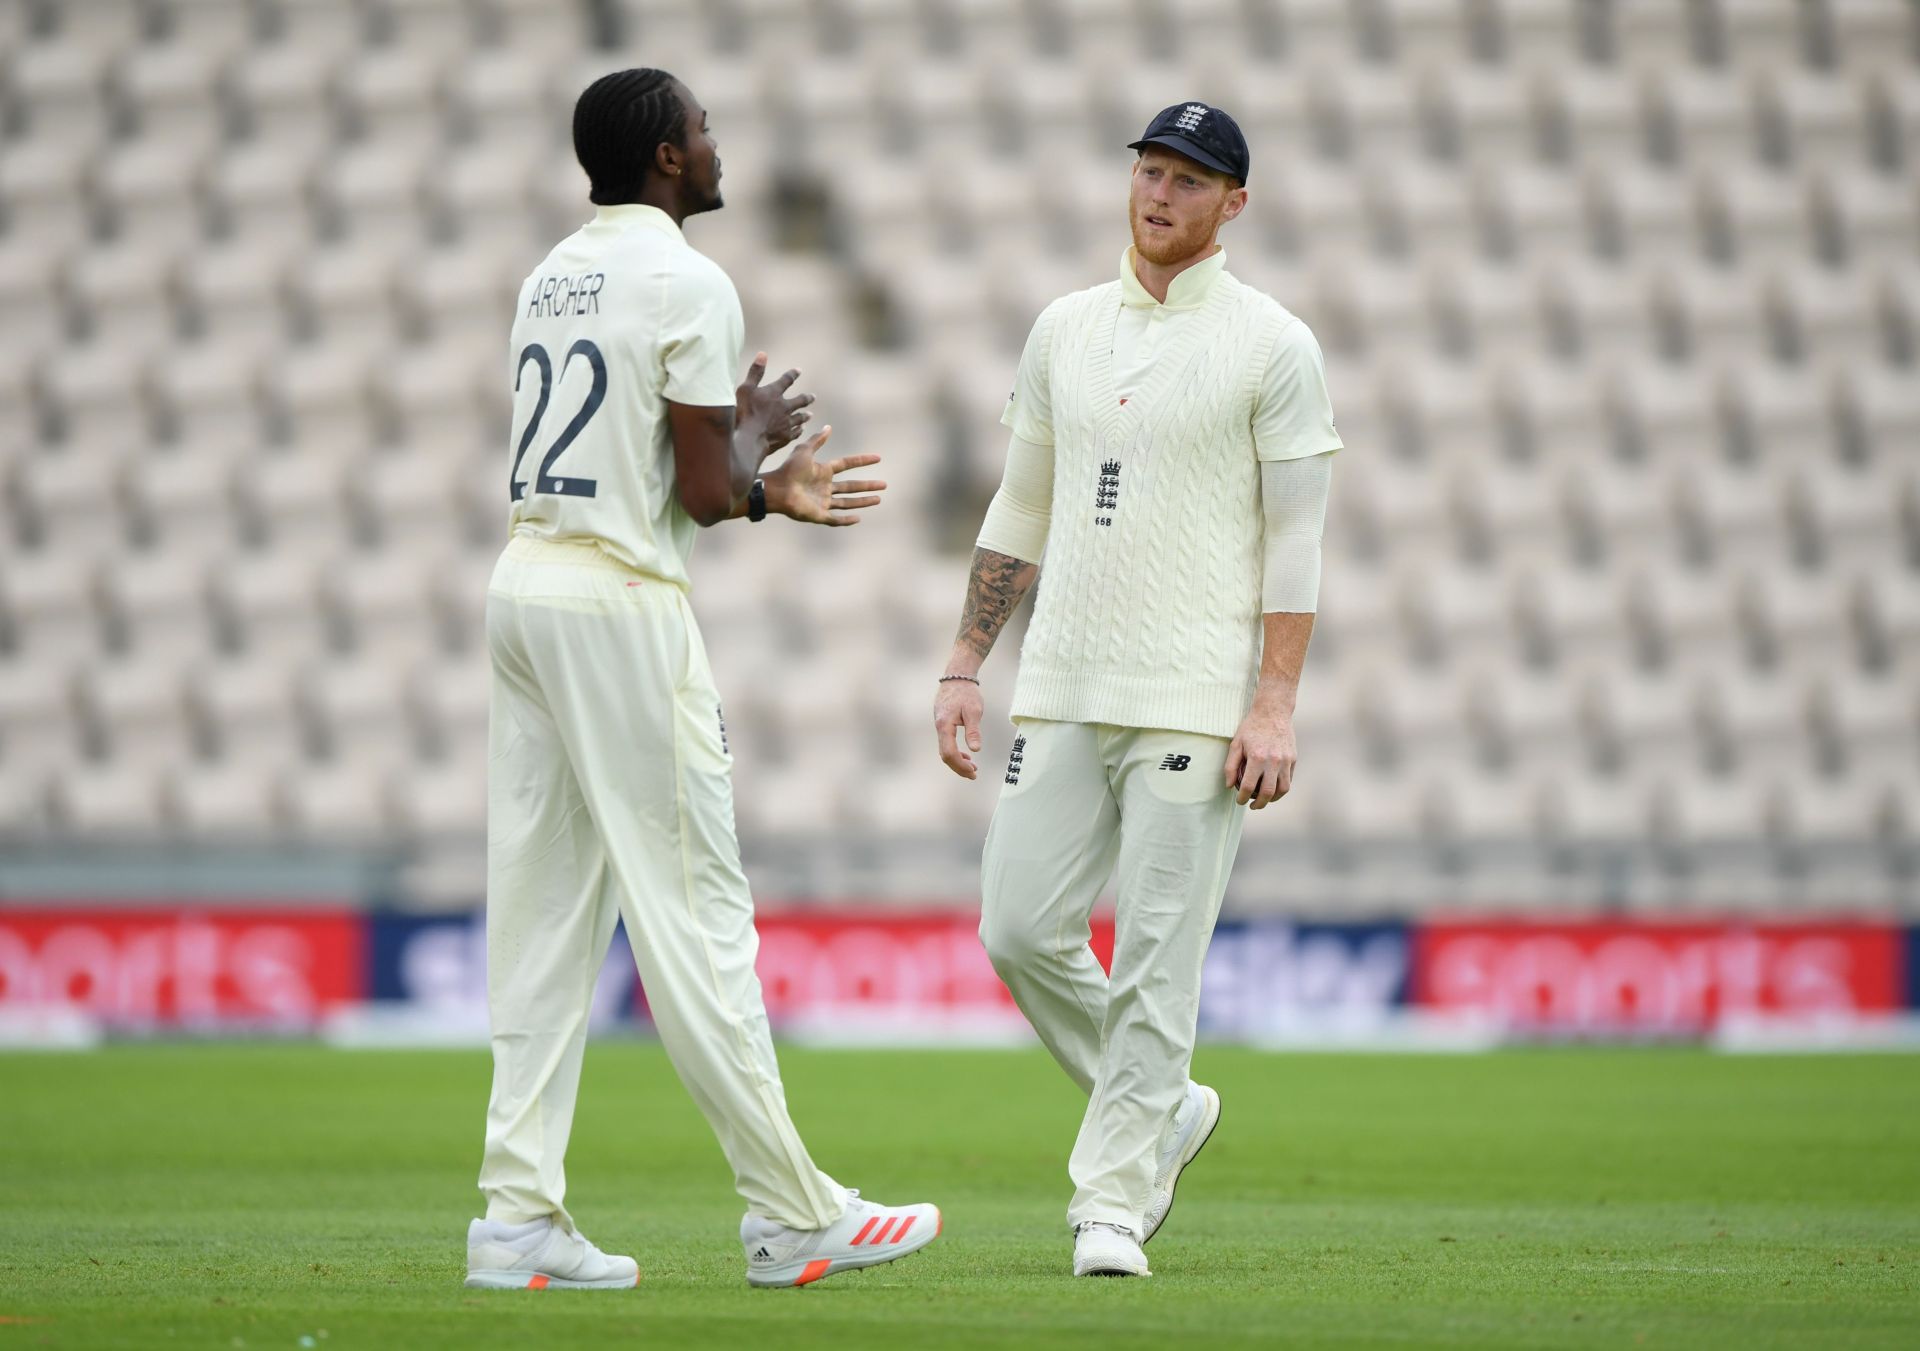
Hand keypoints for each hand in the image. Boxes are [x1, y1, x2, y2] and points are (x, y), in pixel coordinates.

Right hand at [736, 351, 811, 455]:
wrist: (750, 438)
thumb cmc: (744, 412)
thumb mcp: (746, 388)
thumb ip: (755, 372)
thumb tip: (763, 354)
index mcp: (774, 393)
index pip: (786, 380)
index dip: (793, 374)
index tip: (799, 371)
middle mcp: (784, 407)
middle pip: (800, 401)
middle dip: (807, 398)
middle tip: (813, 397)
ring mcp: (787, 422)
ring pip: (800, 417)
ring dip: (805, 415)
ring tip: (809, 415)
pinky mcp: (786, 436)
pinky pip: (796, 432)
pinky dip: (799, 430)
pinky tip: (801, 430)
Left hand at [766, 427, 885, 526]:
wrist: (776, 489)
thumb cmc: (788, 469)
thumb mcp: (804, 451)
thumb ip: (817, 440)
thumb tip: (829, 427)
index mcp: (823, 471)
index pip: (847, 465)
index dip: (862, 461)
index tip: (878, 458)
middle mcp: (825, 487)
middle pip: (851, 486)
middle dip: (868, 485)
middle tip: (884, 485)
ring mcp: (822, 502)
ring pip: (848, 502)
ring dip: (863, 501)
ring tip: (878, 499)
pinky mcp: (818, 515)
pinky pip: (835, 519)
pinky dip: (846, 520)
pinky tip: (858, 518)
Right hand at [934, 678, 983, 778]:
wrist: (957, 676)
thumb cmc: (966, 692)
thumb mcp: (974, 710)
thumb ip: (973, 730)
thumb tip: (975, 750)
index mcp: (944, 725)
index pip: (949, 752)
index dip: (960, 765)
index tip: (973, 772)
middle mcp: (939, 727)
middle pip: (945, 755)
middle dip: (958, 767)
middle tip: (973, 774)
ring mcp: (939, 725)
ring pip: (945, 749)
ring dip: (957, 760)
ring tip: (972, 767)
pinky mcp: (943, 723)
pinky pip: (946, 743)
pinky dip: (955, 752)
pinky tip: (966, 755)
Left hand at [1225, 704, 1295, 808]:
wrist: (1273, 711)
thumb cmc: (1252, 727)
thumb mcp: (1236, 743)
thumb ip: (1230, 766)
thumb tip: (1229, 786)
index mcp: (1257, 757)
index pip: (1248, 786)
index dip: (1242, 798)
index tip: (1240, 801)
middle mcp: (1273, 761)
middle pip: (1267, 793)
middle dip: (1259, 804)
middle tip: (1252, 806)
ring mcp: (1285, 760)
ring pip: (1283, 789)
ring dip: (1273, 799)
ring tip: (1264, 799)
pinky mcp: (1293, 758)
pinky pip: (1289, 779)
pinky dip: (1281, 788)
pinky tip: (1273, 788)